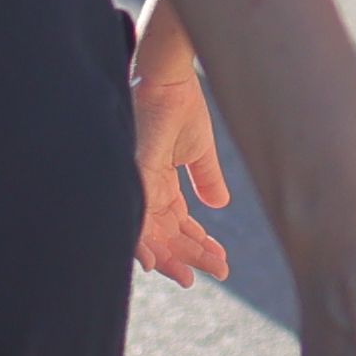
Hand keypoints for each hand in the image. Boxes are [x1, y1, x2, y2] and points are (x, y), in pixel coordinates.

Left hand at [131, 58, 231, 285]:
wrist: (168, 78)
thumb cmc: (180, 105)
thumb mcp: (199, 150)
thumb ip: (207, 179)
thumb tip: (220, 206)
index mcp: (161, 181)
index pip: (179, 223)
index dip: (200, 243)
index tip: (222, 261)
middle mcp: (146, 188)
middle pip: (167, 235)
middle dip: (191, 256)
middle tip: (217, 272)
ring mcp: (137, 185)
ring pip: (149, 236)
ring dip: (172, 257)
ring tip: (191, 276)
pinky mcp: (132, 179)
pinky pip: (134, 220)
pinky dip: (144, 244)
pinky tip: (157, 262)